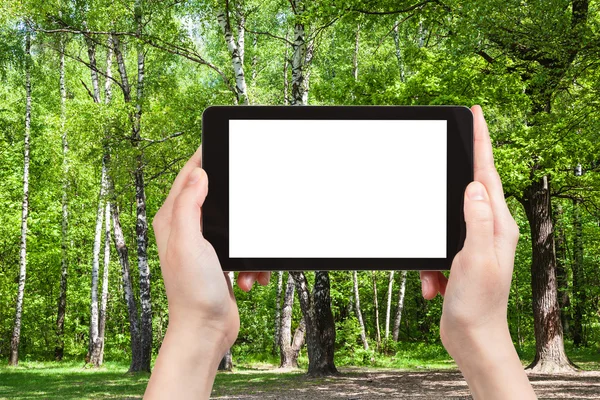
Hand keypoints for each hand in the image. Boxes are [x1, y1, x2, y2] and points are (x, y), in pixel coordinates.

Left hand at [145, 146, 269, 398]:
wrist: (206, 330)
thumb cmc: (193, 291)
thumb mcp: (188, 241)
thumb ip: (189, 205)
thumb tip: (199, 174)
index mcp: (173, 220)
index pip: (188, 176)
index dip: (203, 157)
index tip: (220, 142)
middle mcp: (186, 229)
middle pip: (214, 196)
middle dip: (236, 201)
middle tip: (250, 197)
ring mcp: (204, 245)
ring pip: (235, 223)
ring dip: (248, 242)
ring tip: (246, 263)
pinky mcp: (221, 260)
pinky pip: (243, 248)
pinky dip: (251, 262)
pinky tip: (248, 278)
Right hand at [419, 106, 535, 398]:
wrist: (472, 338)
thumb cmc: (478, 303)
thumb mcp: (475, 258)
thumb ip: (475, 220)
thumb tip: (474, 186)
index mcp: (497, 225)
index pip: (488, 174)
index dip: (482, 142)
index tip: (477, 114)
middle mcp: (489, 230)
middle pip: (466, 191)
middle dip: (450, 184)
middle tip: (443, 161)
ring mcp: (474, 244)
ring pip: (444, 223)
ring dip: (432, 249)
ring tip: (436, 278)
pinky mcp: (458, 257)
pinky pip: (436, 249)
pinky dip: (429, 267)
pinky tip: (433, 286)